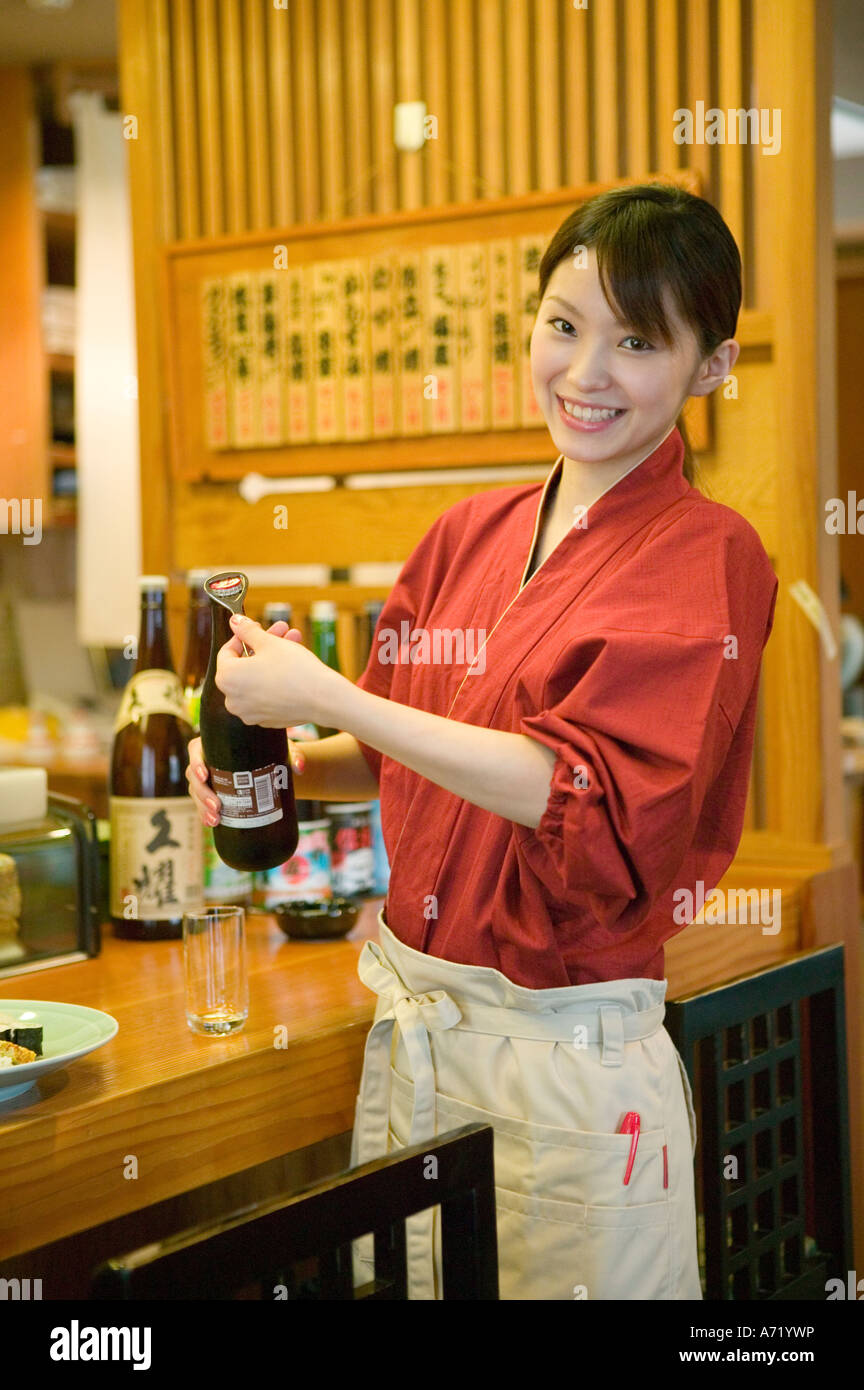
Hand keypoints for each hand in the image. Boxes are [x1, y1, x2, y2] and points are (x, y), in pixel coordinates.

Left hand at [215, 614, 341, 728]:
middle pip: (244, 666)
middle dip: (262, 646)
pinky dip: (274, 681)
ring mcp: (249, 713)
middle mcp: (232, 700)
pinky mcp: (265, 720)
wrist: (322, 699)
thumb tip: (235, 621)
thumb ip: (247, 630)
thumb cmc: (294, 669)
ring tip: (293, 643)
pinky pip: (265, 695)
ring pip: (256, 679)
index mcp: (227, 678)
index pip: (226, 652)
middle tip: (280, 632)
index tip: (257, 628)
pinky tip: (292, 667)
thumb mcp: (269, 643)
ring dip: (271, 660)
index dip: (243, 636)